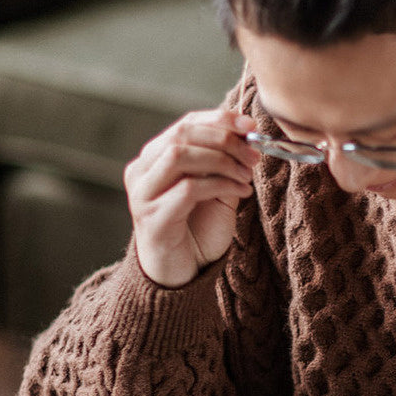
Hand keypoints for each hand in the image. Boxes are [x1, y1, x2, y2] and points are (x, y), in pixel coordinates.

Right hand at [124, 108, 259, 287]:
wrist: (179, 276)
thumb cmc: (196, 233)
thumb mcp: (215, 192)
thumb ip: (224, 166)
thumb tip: (248, 136)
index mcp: (154, 159)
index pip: (185, 124)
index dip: (219, 120)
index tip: (250, 126)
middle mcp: (142, 172)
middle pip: (182, 135)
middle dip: (224, 139)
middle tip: (253, 154)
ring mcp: (143, 195)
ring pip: (180, 156)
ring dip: (221, 161)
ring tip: (246, 176)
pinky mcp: (153, 219)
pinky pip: (188, 190)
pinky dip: (220, 185)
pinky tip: (242, 193)